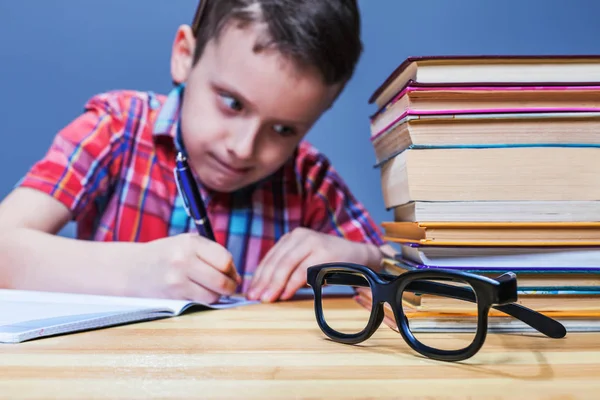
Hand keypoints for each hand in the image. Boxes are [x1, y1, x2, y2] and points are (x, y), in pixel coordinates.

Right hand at [126, 233, 240, 303]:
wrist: (132, 268)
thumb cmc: (166, 255)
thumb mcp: (186, 243)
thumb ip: (211, 254)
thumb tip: (236, 276)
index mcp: (190, 242)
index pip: (224, 259)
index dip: (232, 269)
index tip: (232, 273)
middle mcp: (184, 258)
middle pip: (222, 279)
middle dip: (231, 285)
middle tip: (230, 286)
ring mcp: (177, 278)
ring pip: (213, 294)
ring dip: (219, 295)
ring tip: (214, 290)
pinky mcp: (173, 294)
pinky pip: (201, 301)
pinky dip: (206, 300)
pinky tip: (201, 294)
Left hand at [247, 227, 381, 302]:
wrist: (360, 256)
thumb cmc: (330, 262)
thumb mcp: (305, 259)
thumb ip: (287, 268)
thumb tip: (265, 288)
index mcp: (293, 237)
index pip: (270, 258)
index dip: (259, 276)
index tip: (250, 292)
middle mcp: (300, 236)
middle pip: (276, 262)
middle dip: (264, 282)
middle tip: (255, 298)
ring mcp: (312, 243)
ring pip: (286, 266)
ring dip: (275, 285)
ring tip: (267, 299)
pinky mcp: (324, 253)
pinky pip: (303, 271)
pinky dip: (292, 285)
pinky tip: (284, 295)